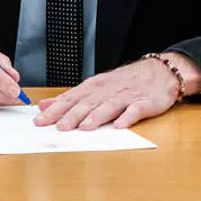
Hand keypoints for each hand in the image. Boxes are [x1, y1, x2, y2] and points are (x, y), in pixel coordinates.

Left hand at [33, 53, 200, 130]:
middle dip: (72, 115)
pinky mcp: (144, 102)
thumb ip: (71, 98)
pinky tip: (120, 125)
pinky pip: (135, 110)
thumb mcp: (95, 87)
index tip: (40, 121)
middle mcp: (107, 90)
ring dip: (97, 116)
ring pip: (108, 106)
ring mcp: (126, 96)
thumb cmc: (125, 82)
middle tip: (58, 127)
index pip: (70, 99)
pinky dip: (127, 117)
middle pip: (87, 103)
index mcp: (94, 87)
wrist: (160, 72)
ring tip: (85, 127)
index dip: (55, 110)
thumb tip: (45, 105)